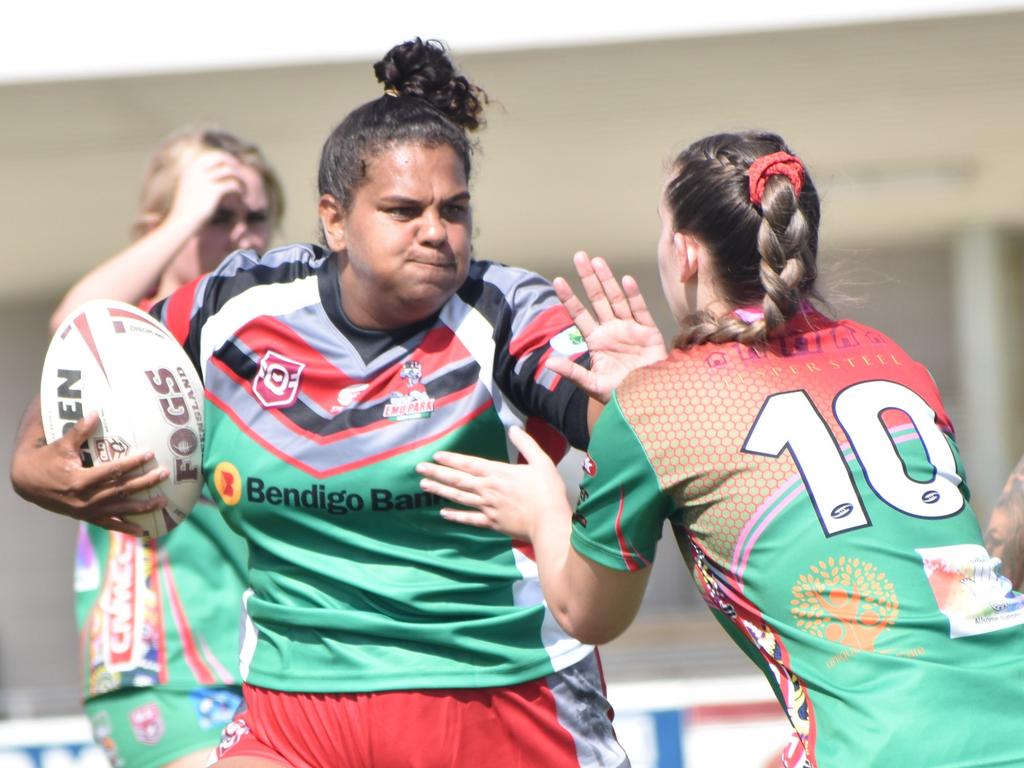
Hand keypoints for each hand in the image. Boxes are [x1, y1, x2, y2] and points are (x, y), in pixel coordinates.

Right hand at [10, 410, 168, 534]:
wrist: (27, 483)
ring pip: (119, 509)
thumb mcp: (60, 445)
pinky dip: (125, 527)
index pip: (113, 471)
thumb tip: (96, 412)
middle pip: (121, 490)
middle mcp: (85, 499)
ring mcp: (86, 510)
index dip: (132, 463)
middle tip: (164, 474)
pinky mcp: (85, 517)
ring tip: (163, 501)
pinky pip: (109, 524)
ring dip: (142, 506)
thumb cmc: (45, 460)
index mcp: (79, 480)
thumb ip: (79, 431)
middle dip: (145, 482)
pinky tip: (143, 531)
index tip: (150, 454)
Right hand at [162, 150, 247, 233]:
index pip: (211, 155)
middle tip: (241, 171)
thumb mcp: (190, 189)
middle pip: (220, 157)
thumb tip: (218, 174)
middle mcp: (196, 171)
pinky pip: (232, 184)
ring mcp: (204, 180)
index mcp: (190, 169)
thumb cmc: (187, 210)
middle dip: (233, 162)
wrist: (181, 223)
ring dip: (239, 177)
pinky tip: (241, 196)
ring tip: (243, 187)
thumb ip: (200, 179)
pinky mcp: (213, 191)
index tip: (233, 165)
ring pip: (229, 170)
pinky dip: (240, 189)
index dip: (225, 158)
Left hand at [416, 426, 571, 540]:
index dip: (451, 459)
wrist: (550, 523)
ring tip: (424, 486)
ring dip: (440, 491)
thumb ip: (526, 444)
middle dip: (437, 473)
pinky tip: (443, 513)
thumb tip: (514, 429)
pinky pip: (469, 519)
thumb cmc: (548, 492)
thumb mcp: (542, 462)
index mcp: (498, 473)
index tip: (435, 456)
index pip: (469, 464)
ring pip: (459, 498)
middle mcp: (488, 489)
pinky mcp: (491, 524)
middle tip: (419, 469)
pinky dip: (455, 516)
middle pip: (458, 480)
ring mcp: (487, 508)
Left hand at [547, 251, 666, 402]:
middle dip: (588, 278)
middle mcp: (611, 330)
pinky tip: (626, 280)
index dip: (569, 298)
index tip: (558, 280)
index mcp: (596, 341)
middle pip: (597, 299)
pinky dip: (633, 296)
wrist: (649, 400)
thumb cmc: (621, 396)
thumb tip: (549, 362)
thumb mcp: (593, 385)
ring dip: (607, 281)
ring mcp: (629, 329)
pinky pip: (640, 311)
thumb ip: (573, 372)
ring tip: (597, 261)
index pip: (579, 315)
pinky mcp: (648, 332)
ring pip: (617, 299)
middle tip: (579, 256)